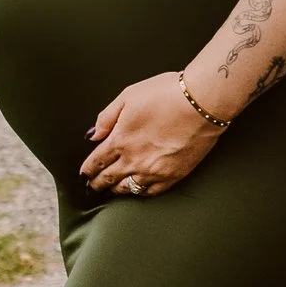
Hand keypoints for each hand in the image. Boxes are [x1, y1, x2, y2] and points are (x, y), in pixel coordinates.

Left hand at [80, 73, 223, 198]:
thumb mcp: (128, 96)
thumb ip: (107, 117)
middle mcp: (133, 160)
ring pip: (128, 188)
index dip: (87, 169)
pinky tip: (138, 190)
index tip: (84, 173)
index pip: (97, 161)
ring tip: (112, 191)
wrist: (201, 103)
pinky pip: (151, 191)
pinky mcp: (173, 175)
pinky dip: (141, 192)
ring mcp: (154, 170)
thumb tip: (93, 134)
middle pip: (109, 178)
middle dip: (97, 183)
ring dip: (116, 190)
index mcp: (120, 140)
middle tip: (92, 186)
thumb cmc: (166, 94)